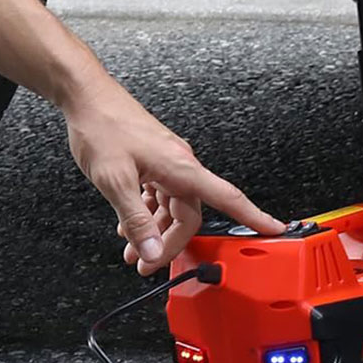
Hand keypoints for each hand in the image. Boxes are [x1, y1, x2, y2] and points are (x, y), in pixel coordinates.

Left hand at [62, 74, 284, 274]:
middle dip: (170, 243)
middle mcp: (181, 165)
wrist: (88, 98)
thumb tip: (154, 251)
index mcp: (182, 168)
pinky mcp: (155, 161)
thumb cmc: (103, 128)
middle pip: (190, 215)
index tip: (273, 229)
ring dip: (155, 231)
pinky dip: (147, 213)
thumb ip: (136, 219)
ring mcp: (168, 162)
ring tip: (132, 249)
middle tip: (148, 263)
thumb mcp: (115, 181)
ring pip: (173, 207)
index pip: (228, 198)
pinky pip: (160, 195)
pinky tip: (130, 222)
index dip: (254, 216)